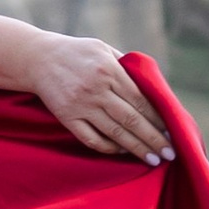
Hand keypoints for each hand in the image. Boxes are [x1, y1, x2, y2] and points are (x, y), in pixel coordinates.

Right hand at [25, 31, 173, 163]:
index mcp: (109, 70)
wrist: (38, 58)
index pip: (141, 100)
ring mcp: (81, 105)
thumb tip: (154, 89)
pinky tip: (123, 151)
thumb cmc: (77, 53)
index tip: (171, 132)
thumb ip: (127, 67)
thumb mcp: (104, 49)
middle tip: (169, 153)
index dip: (158, 119)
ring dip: (136, 148)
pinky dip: (109, 148)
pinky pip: (91, 139)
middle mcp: (97, 89)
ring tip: (152, 159)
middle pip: (132, 120)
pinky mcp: (67, 117)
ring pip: (114, 133)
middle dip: (153, 139)